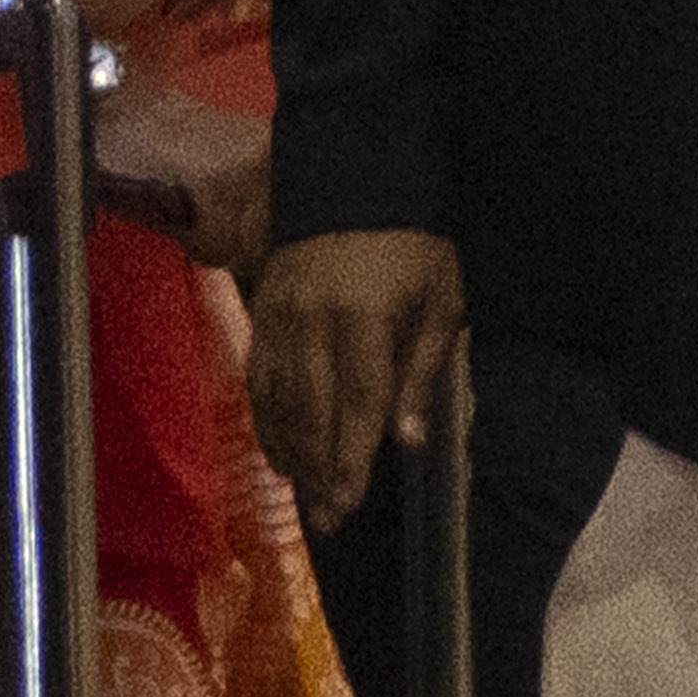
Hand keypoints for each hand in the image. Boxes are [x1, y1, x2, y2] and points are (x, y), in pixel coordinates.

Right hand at [248, 226, 464, 528]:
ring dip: (290, 451)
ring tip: (304, 494)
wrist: (354, 175)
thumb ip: (421, 370)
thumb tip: (408, 440)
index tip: (348, 505)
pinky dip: (265, 418)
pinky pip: (257, 375)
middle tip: (328, 520)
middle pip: (311, 412)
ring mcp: (278, 316)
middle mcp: (310, 323)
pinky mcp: (261, 310)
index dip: (351, 460)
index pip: (355, 405)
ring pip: (277, 399)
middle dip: (319, 470)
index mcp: (360, 320)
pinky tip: (277, 447)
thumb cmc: (412, 242)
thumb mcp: (440, 298)